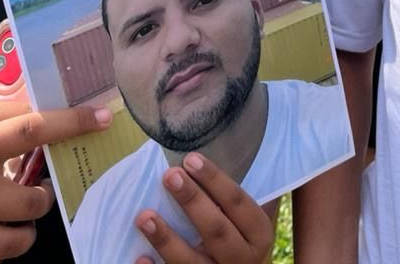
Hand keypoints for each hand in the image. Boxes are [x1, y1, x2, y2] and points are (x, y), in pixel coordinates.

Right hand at [0, 85, 110, 259]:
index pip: (28, 113)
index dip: (68, 115)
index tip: (97, 115)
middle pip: (36, 139)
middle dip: (73, 136)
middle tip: (88, 143)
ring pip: (30, 202)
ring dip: (40, 201)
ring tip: (35, 199)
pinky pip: (8, 245)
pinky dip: (20, 240)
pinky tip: (17, 232)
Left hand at [136, 153, 274, 263]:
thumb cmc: (242, 239)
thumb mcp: (250, 221)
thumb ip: (238, 198)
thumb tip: (218, 147)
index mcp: (259, 234)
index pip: (239, 203)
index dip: (215, 180)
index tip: (191, 159)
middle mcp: (243, 259)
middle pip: (216, 230)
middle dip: (192, 202)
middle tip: (170, 176)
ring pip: (192, 262)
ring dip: (167, 239)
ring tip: (144, 216)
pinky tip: (141, 258)